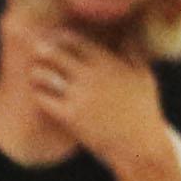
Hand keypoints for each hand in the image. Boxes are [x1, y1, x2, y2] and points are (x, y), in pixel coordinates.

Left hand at [6, 7, 172, 177]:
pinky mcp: (70, 117)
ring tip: (36, 74)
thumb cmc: (143, 110)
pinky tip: (40, 95)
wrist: (139, 145)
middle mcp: (91, 76)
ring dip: (37, 73)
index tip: (54, 39)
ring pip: (45, 75)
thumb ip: (134, 52)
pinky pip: (43, 99)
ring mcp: (79, 96)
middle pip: (55, 53)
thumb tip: (127, 35)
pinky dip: (38, 94)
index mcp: (107, 62)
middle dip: (43, 51)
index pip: (75, 40)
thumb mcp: (144, 77)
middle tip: (37, 52)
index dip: (60, 37)